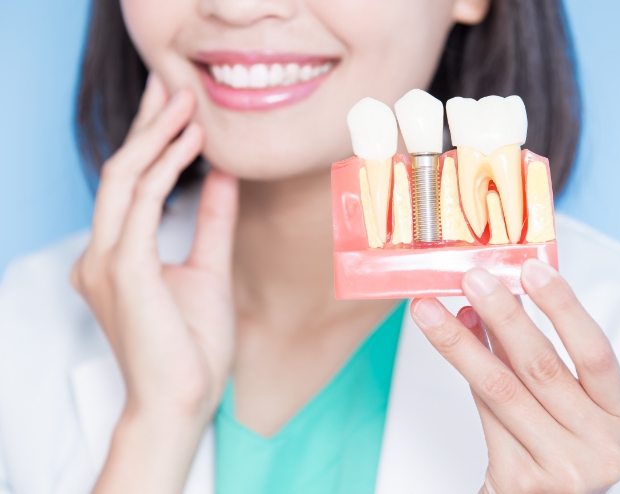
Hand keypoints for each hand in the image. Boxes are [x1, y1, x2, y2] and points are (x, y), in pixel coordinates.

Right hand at [71, 74, 238, 492]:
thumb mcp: (208, 268)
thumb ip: (211, 221)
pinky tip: (192, 143)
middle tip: (173, 85)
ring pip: (124, 178)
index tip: (177, 109)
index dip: (150, 141)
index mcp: (117, 255)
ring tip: (186, 102)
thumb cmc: (191, 345)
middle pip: (120, 170)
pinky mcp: (124, 269)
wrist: (183, 401)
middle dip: (147, 124)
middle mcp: (101, 253)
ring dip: (156, 135)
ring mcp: (107, 260)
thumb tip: (222, 176)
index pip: (129, 184)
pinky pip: (141, 202)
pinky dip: (165, 167)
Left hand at [411, 259, 619, 493]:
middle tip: (471, 279)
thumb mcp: (562, 398)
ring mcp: (563, 466)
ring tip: (430, 309)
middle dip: (501, 314)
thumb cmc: (557, 442)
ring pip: (500, 387)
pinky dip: (465, 373)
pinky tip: (448, 340)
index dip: (563, 306)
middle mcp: (601, 443)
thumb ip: (529, 352)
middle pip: (540, 365)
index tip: (531, 268)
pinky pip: (484, 412)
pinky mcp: (522, 479)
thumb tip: (485, 302)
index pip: (595, 352)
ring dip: (460, 341)